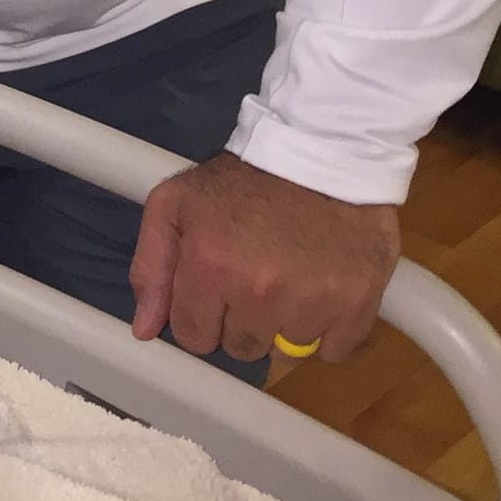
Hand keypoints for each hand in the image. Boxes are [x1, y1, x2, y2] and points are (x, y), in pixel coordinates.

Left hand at [129, 152, 401, 365]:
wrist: (323, 150)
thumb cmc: (243, 178)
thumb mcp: (175, 203)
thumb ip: (152, 266)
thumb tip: (144, 329)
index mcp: (210, 267)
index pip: (193, 338)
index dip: (201, 316)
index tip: (216, 290)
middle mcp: (259, 292)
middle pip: (241, 348)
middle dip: (242, 321)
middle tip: (255, 279)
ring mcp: (312, 302)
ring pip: (286, 350)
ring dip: (285, 324)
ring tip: (291, 278)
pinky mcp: (356, 305)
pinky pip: (334, 351)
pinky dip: (327, 330)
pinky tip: (321, 292)